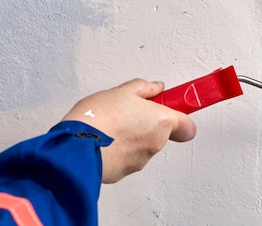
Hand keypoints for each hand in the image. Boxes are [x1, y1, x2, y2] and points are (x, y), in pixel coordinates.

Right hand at [61, 79, 196, 182]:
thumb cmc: (97, 119)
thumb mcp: (121, 91)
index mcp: (161, 122)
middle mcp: (155, 144)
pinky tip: (103, 140)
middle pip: (161, 132)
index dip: (181, 116)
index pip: (187, 125)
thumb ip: (144, 88)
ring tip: (110, 125)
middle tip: (129, 112)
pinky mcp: (123, 173)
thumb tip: (156, 88)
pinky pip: (126, 158)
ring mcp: (140, 160)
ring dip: (132, 136)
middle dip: (148, 123)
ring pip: (142, 146)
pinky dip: (118, 150)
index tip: (174, 108)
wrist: (73, 148)